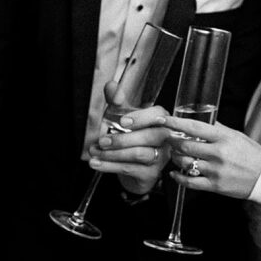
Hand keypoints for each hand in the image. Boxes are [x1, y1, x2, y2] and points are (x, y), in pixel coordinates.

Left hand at [89, 81, 170, 195]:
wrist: (132, 167)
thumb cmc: (130, 137)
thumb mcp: (121, 116)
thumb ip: (116, 100)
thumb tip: (111, 86)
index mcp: (160, 120)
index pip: (158, 115)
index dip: (142, 118)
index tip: (123, 121)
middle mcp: (165, 139)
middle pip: (150, 136)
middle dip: (123, 139)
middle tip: (102, 141)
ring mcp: (160, 158)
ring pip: (139, 154)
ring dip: (114, 154)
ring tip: (95, 152)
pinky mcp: (151, 174)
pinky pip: (130, 169)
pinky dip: (110, 166)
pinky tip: (97, 163)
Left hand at [162, 115, 260, 198]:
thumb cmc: (253, 155)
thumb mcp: (237, 136)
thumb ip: (218, 129)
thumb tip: (201, 120)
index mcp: (224, 138)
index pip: (194, 127)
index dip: (176, 122)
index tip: (164, 119)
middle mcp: (218, 153)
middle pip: (185, 145)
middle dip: (172, 141)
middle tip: (168, 138)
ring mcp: (216, 171)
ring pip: (185, 162)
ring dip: (175, 158)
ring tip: (175, 154)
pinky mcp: (215, 186)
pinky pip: (190, 182)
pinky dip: (178, 177)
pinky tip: (175, 173)